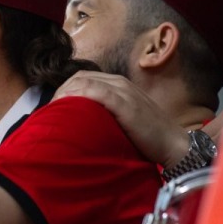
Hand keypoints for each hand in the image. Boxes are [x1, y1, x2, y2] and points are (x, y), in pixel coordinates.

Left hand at [56, 71, 187, 166]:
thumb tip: (81, 124)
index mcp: (119, 85)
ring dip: (64, 94)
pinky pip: (96, 92)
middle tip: (48, 111)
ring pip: (84, 82)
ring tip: (52, 112)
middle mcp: (120, 83)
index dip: (64, 90)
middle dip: (60, 91)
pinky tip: (65, 109)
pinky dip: (77, 97)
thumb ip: (106, 115)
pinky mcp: (125, 103)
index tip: (53, 108)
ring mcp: (123, 91)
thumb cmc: (148, 138)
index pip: (83, 78)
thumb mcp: (124, 120)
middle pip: (79, 78)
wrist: (173, 145)